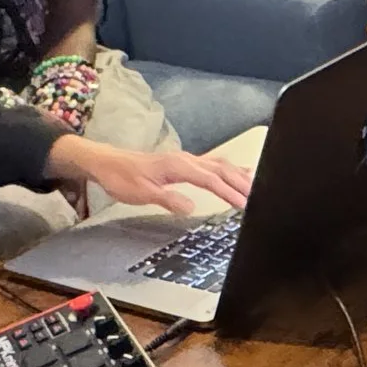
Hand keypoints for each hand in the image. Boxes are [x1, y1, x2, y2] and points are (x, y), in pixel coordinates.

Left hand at [44, 138, 250, 215]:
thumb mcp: (141, 193)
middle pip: (221, 169)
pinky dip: (230, 168)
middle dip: (241, 183)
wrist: (107, 162)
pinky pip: (214, 163)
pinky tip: (240, 171)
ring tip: (257, 186)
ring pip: (220, 165)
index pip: (210, 179)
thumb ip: (167, 199)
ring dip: (239, 175)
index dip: (229, 192)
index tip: (244, 203)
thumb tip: (190, 206)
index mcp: (178, 166)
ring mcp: (186, 159)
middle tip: (259, 198)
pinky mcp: (184, 162)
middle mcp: (186, 159)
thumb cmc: (122, 178)